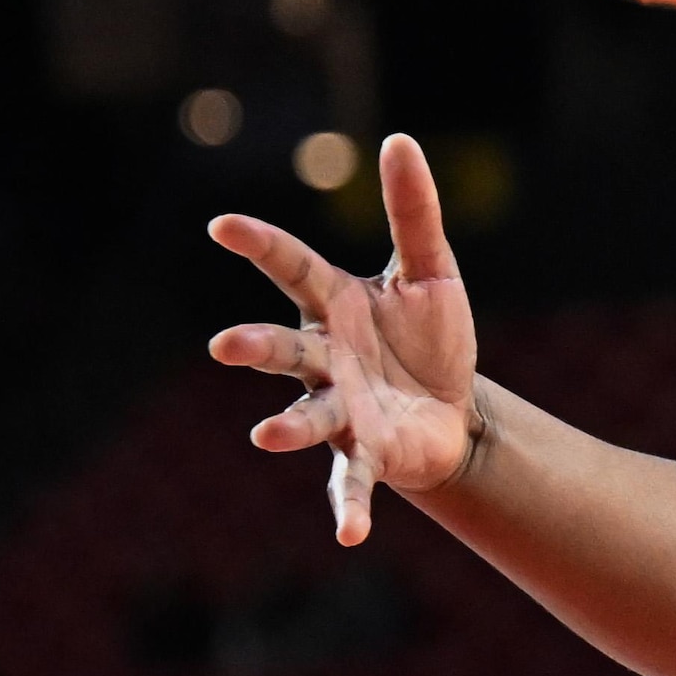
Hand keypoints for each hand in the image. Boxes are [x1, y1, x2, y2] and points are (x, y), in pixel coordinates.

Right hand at [211, 133, 479, 545]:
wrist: (453, 410)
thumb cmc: (427, 336)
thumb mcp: (430, 269)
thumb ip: (412, 211)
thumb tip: (398, 139)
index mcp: (335, 306)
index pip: (291, 268)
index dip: (259, 246)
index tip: (221, 224)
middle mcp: (326, 359)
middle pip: (282, 349)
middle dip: (254, 347)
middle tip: (222, 346)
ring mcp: (342, 410)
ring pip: (306, 417)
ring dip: (287, 427)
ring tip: (265, 436)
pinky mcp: (369, 456)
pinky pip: (353, 484)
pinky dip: (350, 510)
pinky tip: (350, 537)